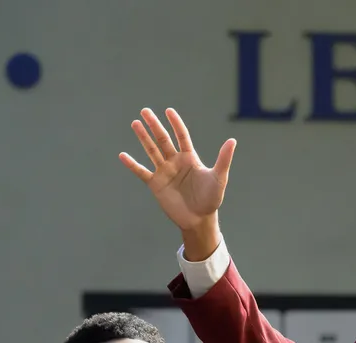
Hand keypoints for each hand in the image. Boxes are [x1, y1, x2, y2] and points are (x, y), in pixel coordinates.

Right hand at [119, 108, 235, 249]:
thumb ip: (223, 159)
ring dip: (143, 138)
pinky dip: (132, 164)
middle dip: (154, 125)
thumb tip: (233, 140)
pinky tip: (122, 155)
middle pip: (163, 139)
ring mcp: (164, 172)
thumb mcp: (219, 177)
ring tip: (135, 123)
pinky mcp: (156, 184)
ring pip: (151, 151)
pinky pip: (141, 172)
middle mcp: (175, 162)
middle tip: (145, 111)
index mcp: (189, 158)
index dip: (175, 123)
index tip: (168, 111)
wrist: (199, 219)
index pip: (181, 136)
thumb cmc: (211, 198)